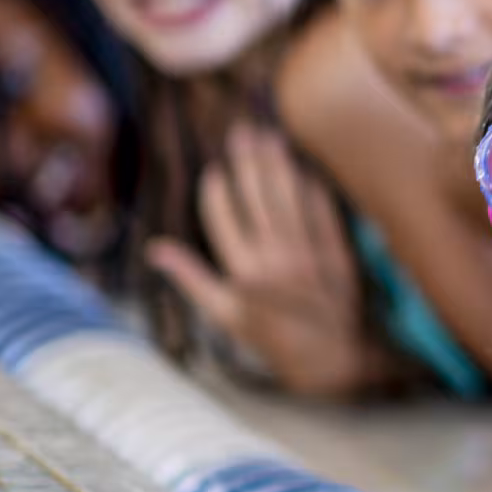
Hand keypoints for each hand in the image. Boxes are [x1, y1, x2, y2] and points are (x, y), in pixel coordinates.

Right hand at [150, 121, 369, 396]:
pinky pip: (322, 209)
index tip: (214, 169)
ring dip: (278, 163)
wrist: (333, 359)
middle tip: (241, 131)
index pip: (223, 216)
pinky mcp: (337, 251)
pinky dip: (311, 186)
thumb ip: (191, 277)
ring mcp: (309, 251)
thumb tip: (154, 250)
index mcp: (244, 273)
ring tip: (269, 136)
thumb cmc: (272, 339)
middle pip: (257, 195)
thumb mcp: (224, 314)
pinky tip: (303, 167)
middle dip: (247, 160)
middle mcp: (276, 257)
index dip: (217, 189)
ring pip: (289, 195)